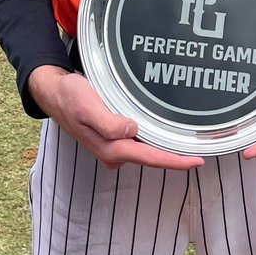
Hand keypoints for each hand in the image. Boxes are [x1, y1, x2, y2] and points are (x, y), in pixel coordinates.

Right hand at [28, 65, 203, 170]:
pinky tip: (161, 129)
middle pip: (151, 156)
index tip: (197, 161)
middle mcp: (114, 151)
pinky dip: (151, 137)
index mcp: (111, 148)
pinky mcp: (112, 137)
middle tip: (201, 149)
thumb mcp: (88, 106)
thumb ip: (108, 122)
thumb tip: (131, 131)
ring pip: (145, 149)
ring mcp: (112, 146)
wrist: (54, 93)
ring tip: (187, 140)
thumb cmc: (71, 97)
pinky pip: (137, 140)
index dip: (175, 161)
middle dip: (175, 155)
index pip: (150, 158)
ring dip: (164, 146)